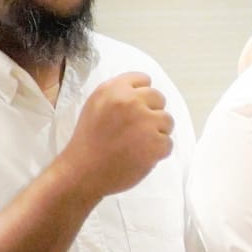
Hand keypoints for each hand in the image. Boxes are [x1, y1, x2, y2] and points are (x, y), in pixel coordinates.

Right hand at [52, 73, 173, 201]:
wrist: (83, 171)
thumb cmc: (89, 139)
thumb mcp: (96, 105)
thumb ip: (119, 93)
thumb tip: (144, 89)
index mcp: (114, 89)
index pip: (143, 79)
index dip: (141, 96)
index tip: (133, 108)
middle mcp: (131, 101)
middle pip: (159, 98)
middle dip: (151, 112)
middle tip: (135, 129)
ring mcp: (146, 122)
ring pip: (167, 121)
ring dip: (156, 132)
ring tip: (136, 143)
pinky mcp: (156, 143)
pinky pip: (168, 143)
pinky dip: (157, 152)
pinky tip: (139, 155)